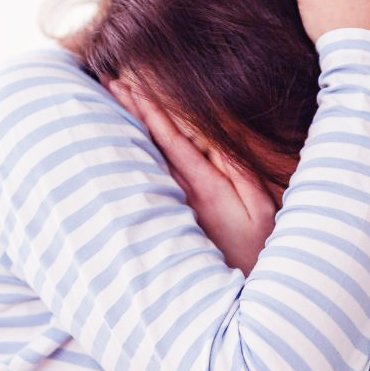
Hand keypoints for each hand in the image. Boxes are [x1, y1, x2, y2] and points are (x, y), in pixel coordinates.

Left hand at [108, 80, 276, 275]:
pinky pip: (151, 175)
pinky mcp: (172, 213)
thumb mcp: (260, 206)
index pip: (171, 140)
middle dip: (130, 109)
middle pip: (150, 143)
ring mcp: (173, 204)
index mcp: (204, 187)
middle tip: (108, 78)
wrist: (240, 292)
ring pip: (146, 157)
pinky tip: (124, 137)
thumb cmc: (257, 246)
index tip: (132, 84)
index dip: (151, 110)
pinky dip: (137, 151)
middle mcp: (181, 193)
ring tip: (111, 96)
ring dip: (129, 125)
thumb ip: (239, 171)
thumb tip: (219, 137)